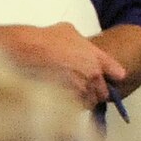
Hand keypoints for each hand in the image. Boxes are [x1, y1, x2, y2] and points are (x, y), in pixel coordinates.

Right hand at [0, 22, 127, 107]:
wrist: (24, 51)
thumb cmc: (43, 39)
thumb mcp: (67, 30)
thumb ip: (80, 41)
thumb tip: (78, 45)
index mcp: (95, 58)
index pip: (116, 71)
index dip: (112, 75)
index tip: (111, 78)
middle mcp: (92, 75)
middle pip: (103, 93)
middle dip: (94, 92)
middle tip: (80, 88)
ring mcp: (81, 90)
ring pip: (88, 103)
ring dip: (81, 100)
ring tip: (66, 94)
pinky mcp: (68, 102)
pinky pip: (74, 110)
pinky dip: (69, 108)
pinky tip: (59, 101)